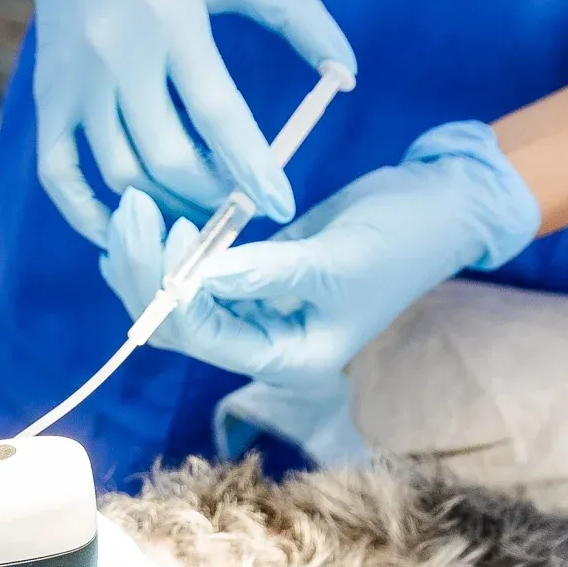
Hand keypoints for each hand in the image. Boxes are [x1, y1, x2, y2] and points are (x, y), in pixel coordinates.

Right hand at [13, 0, 352, 243]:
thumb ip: (301, 18)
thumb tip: (348, 77)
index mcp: (173, 15)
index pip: (218, 113)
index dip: (252, 168)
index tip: (280, 206)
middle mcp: (118, 52)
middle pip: (167, 157)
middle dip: (211, 197)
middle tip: (239, 209)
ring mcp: (76, 79)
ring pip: (120, 174)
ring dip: (164, 209)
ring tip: (199, 215)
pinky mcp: (48, 95)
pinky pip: (58, 174)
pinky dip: (88, 214)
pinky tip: (127, 228)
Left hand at [101, 123, 539, 460]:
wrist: (437, 208)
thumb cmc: (402, 239)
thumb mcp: (337, 259)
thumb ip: (268, 271)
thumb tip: (199, 275)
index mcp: (287, 360)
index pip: (206, 336)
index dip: (173, 287)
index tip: (167, 227)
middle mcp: (264, 345)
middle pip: (180, 324)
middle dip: (146, 271)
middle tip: (131, 206)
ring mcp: (255, 312)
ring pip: (178, 301)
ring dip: (148, 259)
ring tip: (130, 207)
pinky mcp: (253, 277)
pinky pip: (195, 274)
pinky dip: (168, 250)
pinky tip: (143, 221)